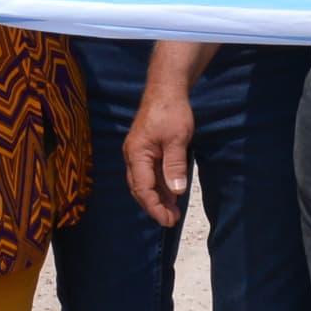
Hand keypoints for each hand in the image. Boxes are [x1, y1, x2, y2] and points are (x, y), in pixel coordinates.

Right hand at [124, 88, 197, 229]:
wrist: (166, 89)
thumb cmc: (171, 111)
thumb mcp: (177, 139)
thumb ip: (175, 165)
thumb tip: (176, 191)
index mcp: (137, 154)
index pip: (142, 188)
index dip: (154, 207)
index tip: (168, 220)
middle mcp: (133, 156)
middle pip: (139, 189)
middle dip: (154, 206)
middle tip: (171, 220)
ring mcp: (138, 153)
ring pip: (145, 183)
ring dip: (158, 198)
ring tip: (173, 212)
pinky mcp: (146, 150)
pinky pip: (150, 173)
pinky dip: (160, 186)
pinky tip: (172, 194)